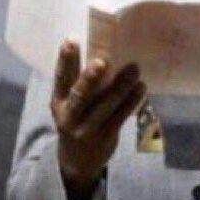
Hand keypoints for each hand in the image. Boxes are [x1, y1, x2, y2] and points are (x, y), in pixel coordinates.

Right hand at [50, 39, 145, 194]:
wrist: (77, 160)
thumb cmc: (78, 117)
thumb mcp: (70, 103)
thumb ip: (80, 82)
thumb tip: (105, 48)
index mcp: (58, 101)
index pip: (60, 78)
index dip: (65, 59)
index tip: (71, 39)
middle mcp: (69, 115)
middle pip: (79, 96)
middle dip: (90, 78)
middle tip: (103, 61)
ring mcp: (86, 128)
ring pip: (104, 106)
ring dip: (121, 87)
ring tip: (134, 69)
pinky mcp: (105, 137)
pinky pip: (120, 117)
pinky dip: (131, 102)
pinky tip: (141, 87)